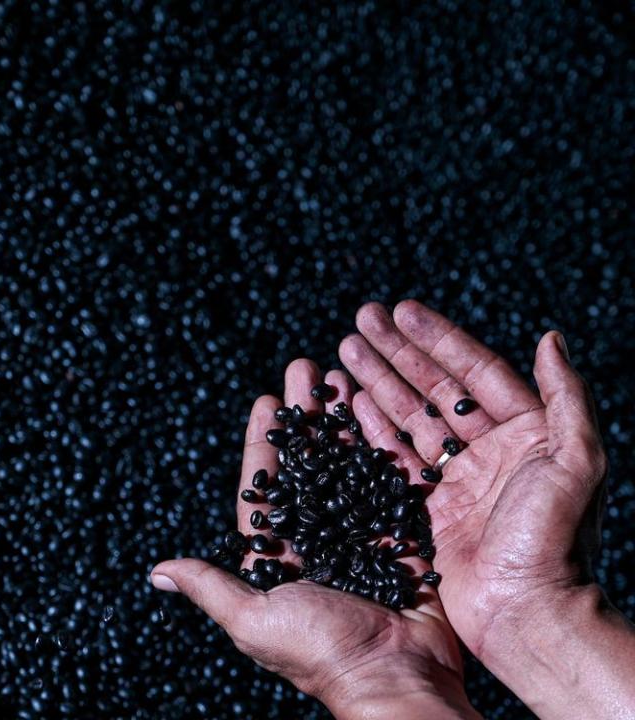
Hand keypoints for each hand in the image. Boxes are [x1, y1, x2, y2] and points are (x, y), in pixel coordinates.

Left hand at [151, 360, 480, 719]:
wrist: (396, 680)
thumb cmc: (319, 652)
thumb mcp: (254, 619)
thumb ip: (211, 588)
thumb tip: (157, 572)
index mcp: (280, 555)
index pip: (266, 485)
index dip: (263, 442)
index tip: (263, 401)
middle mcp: (318, 539)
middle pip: (309, 462)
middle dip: (306, 416)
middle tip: (305, 367)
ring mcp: (362, 534)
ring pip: (350, 463)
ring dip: (345, 420)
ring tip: (344, 374)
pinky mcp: (402, 537)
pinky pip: (393, 483)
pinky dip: (388, 447)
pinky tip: (384, 411)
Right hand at [339, 300, 634, 718]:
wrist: (527, 613)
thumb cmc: (556, 540)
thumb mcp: (576, 461)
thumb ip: (567, 397)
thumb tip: (551, 338)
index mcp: (527, 433)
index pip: (474, 371)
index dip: (437, 338)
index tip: (400, 310)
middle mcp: (490, 450)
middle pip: (435, 387)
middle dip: (398, 351)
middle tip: (362, 319)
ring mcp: (457, 478)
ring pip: (410, 417)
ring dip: (379, 380)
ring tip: (347, 348)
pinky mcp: (429, 508)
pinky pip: (395, 457)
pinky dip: (372, 426)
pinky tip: (351, 400)